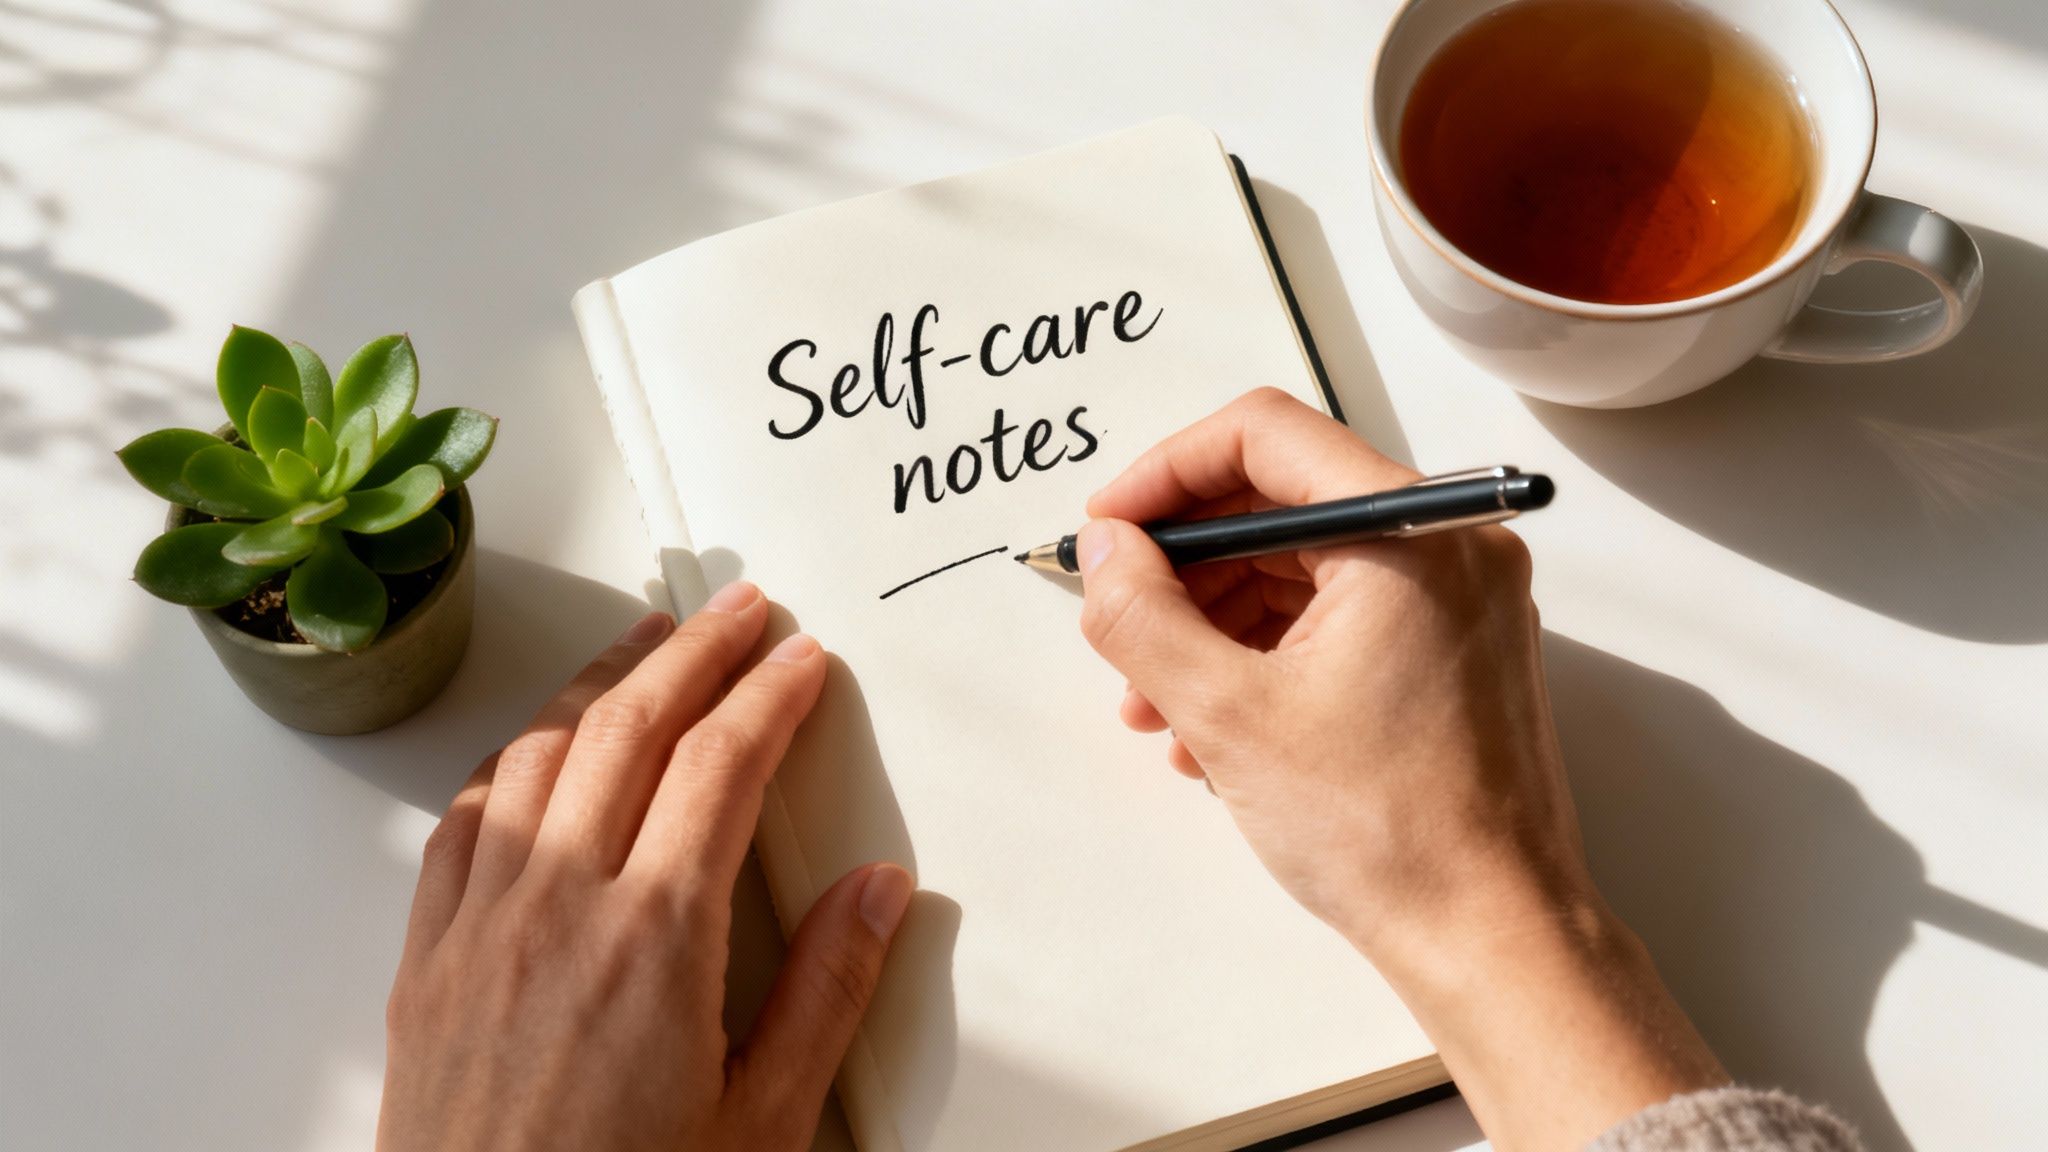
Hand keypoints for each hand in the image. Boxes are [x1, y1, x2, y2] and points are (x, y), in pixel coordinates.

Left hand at [377, 583, 912, 1151]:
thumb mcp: (764, 1123)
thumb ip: (828, 993)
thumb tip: (884, 888)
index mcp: (657, 937)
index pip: (722, 765)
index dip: (770, 695)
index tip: (803, 658)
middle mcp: (559, 903)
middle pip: (632, 726)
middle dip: (695, 650)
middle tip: (741, 607)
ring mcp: (480, 922)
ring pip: (541, 751)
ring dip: (604, 679)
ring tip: (651, 639)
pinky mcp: (426, 957)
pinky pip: (464, 818)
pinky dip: (513, 756)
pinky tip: (540, 744)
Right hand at [1076, 389, 1724, 1150]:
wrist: (1490, 936)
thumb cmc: (1391, 833)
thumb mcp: (1229, 715)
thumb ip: (1144, 616)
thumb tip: (1105, 551)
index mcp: (1411, 533)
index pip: (1264, 436)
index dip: (1166, 473)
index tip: (1110, 527)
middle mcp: (1451, 546)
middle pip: (1281, 500)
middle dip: (1185, 564)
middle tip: (1118, 620)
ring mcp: (1459, 600)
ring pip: (1304, 565)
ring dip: (1214, 618)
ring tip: (1155, 701)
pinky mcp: (1452, 650)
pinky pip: (1339, 614)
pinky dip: (1266, 651)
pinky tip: (1212, 726)